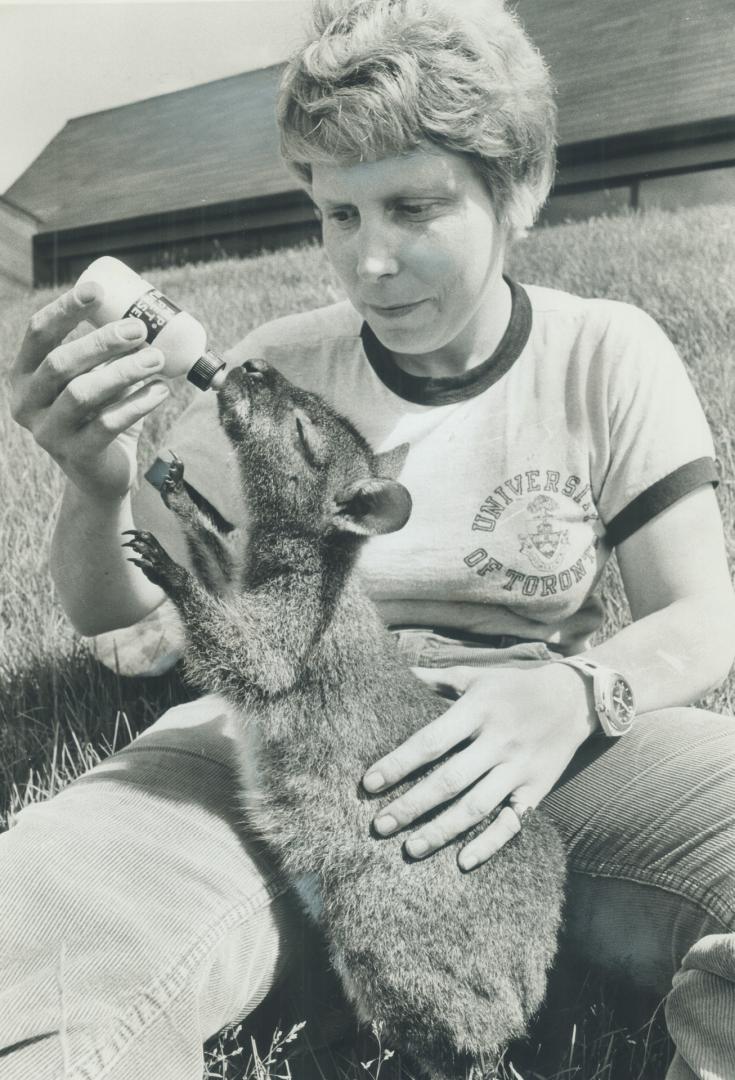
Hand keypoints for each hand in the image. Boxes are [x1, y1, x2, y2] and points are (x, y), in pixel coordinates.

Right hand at [10, 281, 168, 499]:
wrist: (103, 474)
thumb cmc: (100, 414)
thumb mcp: (96, 378)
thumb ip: (107, 352)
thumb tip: (142, 311)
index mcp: (24, 375)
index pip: (38, 333)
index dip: (65, 309)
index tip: (98, 290)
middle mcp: (27, 403)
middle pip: (60, 362)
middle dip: (102, 341)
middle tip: (140, 329)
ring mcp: (48, 433)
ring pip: (83, 393)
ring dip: (124, 371)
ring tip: (157, 358)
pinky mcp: (76, 456)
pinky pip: (107, 424)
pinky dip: (137, 404)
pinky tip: (160, 390)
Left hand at [363, 662, 595, 869]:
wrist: (574, 698)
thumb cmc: (513, 688)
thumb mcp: (476, 676)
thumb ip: (436, 679)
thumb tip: (396, 672)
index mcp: (478, 710)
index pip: (431, 741)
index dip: (399, 763)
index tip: (369, 783)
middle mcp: (498, 741)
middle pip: (449, 780)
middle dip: (412, 805)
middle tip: (379, 826)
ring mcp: (519, 769)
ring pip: (476, 807)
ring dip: (441, 831)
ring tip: (410, 848)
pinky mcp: (537, 790)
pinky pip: (512, 823)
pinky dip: (489, 844)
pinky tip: (463, 862)